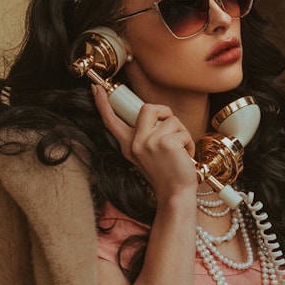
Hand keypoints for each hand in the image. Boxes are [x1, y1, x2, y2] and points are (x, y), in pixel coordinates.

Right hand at [93, 85, 195, 200]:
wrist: (175, 195)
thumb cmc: (167, 174)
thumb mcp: (148, 155)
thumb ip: (146, 136)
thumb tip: (155, 116)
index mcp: (128, 145)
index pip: (112, 121)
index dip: (103, 103)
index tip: (96, 89)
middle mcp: (135, 143)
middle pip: (147, 107)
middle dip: (164, 112)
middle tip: (171, 127)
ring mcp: (149, 142)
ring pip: (171, 119)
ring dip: (182, 133)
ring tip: (180, 150)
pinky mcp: (165, 143)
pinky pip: (183, 132)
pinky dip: (188, 143)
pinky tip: (185, 156)